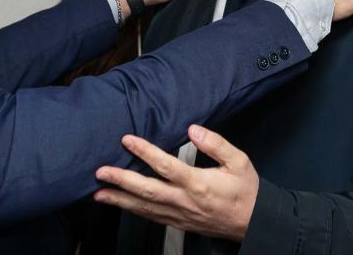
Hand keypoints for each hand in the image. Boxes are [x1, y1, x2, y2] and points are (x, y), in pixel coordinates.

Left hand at [93, 125, 257, 241]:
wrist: (253, 223)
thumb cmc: (246, 191)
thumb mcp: (239, 161)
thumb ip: (216, 144)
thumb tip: (193, 129)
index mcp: (199, 183)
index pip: (166, 166)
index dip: (145, 152)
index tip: (127, 140)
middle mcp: (186, 201)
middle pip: (148, 190)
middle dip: (121, 181)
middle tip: (100, 172)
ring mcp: (180, 214)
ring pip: (145, 208)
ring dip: (120, 200)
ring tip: (98, 193)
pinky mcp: (179, 223)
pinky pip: (152, 217)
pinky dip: (133, 211)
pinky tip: (121, 205)